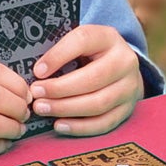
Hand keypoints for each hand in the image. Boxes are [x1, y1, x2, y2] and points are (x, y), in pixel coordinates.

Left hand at [29, 24, 143, 135]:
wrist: (122, 67)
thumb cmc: (91, 55)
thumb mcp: (79, 44)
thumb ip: (61, 51)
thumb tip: (37, 72)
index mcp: (108, 38)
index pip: (83, 41)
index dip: (58, 56)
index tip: (37, 71)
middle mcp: (125, 61)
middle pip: (93, 78)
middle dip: (60, 89)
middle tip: (36, 94)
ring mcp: (130, 87)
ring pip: (99, 103)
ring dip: (66, 108)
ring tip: (43, 109)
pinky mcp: (128, 108)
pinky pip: (105, 122)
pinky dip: (80, 127)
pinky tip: (60, 125)